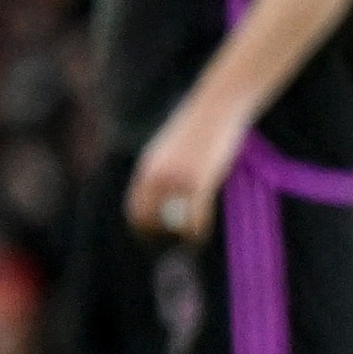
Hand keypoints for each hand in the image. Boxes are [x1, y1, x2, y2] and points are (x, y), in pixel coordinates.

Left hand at [125, 103, 244, 243]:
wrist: (216, 108)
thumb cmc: (198, 128)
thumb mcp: (171, 148)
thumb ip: (162, 170)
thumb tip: (163, 192)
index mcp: (148, 168)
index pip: (136, 207)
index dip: (143, 226)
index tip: (153, 237)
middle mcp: (156, 176)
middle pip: (150, 219)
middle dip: (160, 236)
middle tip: (173, 245)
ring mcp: (177, 180)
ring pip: (173, 222)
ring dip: (181, 236)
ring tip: (189, 241)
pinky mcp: (199, 182)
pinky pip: (195, 218)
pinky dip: (197, 231)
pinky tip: (201, 234)